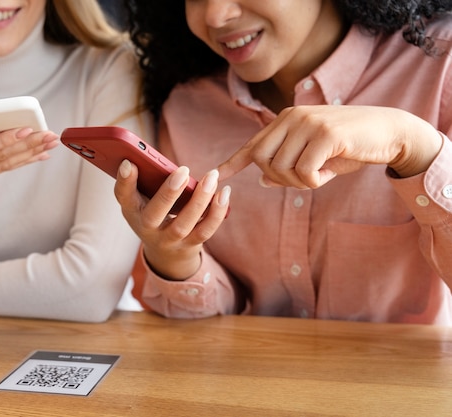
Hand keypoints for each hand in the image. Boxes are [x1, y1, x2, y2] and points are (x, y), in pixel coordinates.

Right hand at [0, 117, 59, 190]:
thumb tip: (2, 117)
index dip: (5, 139)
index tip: (26, 129)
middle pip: (0, 157)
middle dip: (28, 145)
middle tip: (49, 135)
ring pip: (5, 164)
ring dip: (30, 154)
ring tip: (50, 144)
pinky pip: (2, 168)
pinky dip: (22, 160)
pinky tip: (38, 154)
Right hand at [114, 159, 229, 279]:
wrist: (166, 253)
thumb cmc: (153, 213)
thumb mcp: (141, 200)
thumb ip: (145, 180)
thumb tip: (148, 157)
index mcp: (132, 211)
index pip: (123, 197)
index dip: (125, 181)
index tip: (129, 163)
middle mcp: (147, 228)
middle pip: (155, 214)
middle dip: (168, 193)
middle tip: (183, 170)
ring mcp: (169, 240)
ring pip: (184, 224)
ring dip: (199, 200)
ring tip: (211, 177)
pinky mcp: (190, 245)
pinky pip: (205, 230)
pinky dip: (216, 212)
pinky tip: (223, 193)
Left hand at [218, 105, 442, 187]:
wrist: (390, 132)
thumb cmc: (350, 146)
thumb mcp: (316, 158)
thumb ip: (288, 166)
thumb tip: (261, 180)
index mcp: (286, 120)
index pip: (253, 144)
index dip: (233, 162)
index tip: (215, 175)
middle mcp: (292, 117)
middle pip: (262, 160)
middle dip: (279, 179)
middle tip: (304, 181)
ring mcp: (308, 123)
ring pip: (282, 168)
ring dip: (299, 183)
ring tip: (321, 175)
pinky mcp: (325, 134)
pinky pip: (303, 172)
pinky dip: (314, 181)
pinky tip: (329, 173)